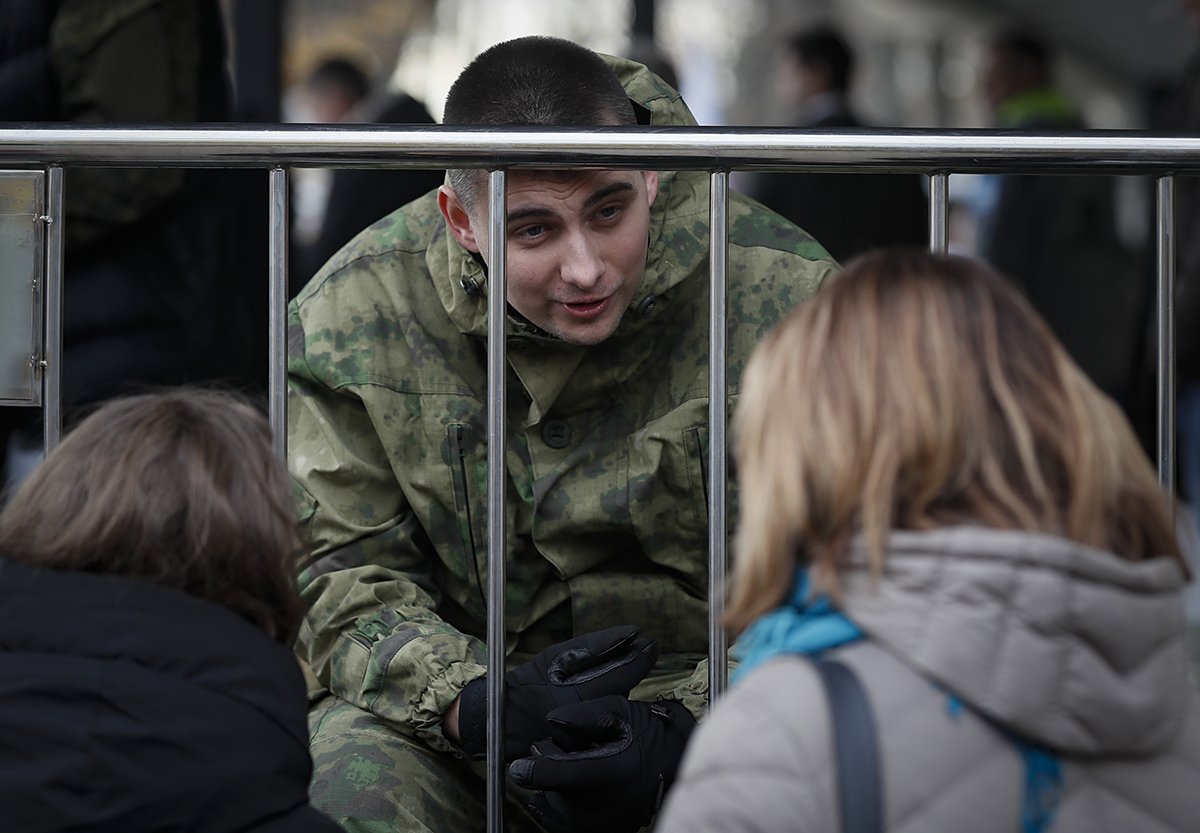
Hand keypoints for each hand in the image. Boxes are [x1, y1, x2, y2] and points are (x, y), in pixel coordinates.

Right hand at [455, 625, 657, 761]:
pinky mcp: (585, 749)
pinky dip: (611, 704)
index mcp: (577, 696)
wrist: (500, 720)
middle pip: (624, 691)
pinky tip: (610, 691)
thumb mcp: (555, 657)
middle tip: (646, 648)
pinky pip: (608, 723)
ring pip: (618, 707)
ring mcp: (587, 739)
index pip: (621, 673)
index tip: (649, 641)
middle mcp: (586, 722)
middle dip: (634, 667)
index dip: (639, 656)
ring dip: (623, 684)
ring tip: (626, 665)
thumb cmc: (527, 684)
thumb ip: (593, 646)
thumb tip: (631, 633)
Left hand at [507, 695, 695, 832]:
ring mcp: (614, 821)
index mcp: (613, 769)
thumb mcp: (622, 711)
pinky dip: (560, 815)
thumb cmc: (652, 732)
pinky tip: (556, 798)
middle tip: (550, 752)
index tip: (517, 769)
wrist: (684, 761)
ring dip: (552, 795)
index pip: (564, 775)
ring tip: (560, 772)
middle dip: (547, 775)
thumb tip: (551, 720)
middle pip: (559, 796)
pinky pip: (574, 829)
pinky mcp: (616, 830)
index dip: (537, 772)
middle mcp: (612, 802)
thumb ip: (585, 715)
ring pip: (564, 815)